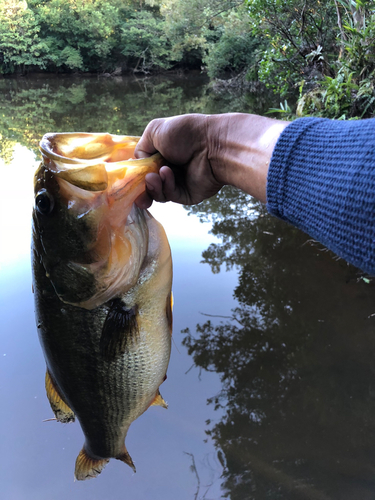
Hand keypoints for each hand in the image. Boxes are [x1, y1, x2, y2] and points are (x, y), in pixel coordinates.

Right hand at [134, 113, 287, 207]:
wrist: (213, 144)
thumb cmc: (185, 133)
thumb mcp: (154, 131)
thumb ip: (141, 148)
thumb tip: (138, 164)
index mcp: (163, 154)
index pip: (144, 170)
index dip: (135, 176)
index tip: (128, 179)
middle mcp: (170, 169)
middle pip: (149, 186)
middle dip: (142, 186)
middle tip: (141, 183)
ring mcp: (179, 184)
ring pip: (158, 193)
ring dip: (153, 185)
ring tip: (154, 176)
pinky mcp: (188, 195)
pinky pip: (171, 196)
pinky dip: (166, 186)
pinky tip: (167, 173)